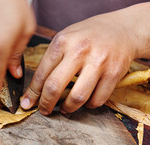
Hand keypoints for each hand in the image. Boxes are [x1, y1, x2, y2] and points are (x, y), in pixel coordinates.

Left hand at [21, 10, 138, 114]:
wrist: (122, 29)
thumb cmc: (87, 37)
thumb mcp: (65, 39)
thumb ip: (51, 60)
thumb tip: (35, 89)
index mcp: (63, 42)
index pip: (41, 74)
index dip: (32, 93)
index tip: (27, 103)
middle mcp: (80, 51)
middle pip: (55, 87)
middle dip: (46, 104)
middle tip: (44, 110)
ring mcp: (99, 62)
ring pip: (77, 97)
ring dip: (68, 108)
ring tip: (65, 108)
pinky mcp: (115, 72)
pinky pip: (97, 99)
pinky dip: (89, 106)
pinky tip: (85, 101)